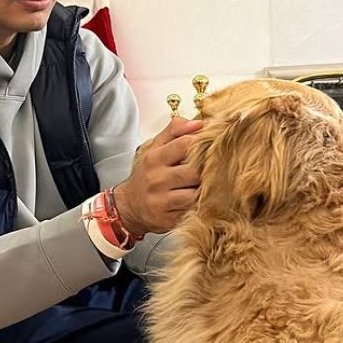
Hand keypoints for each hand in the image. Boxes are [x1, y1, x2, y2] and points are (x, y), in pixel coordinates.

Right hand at [114, 117, 201, 235]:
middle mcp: (157, 179)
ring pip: (196, 193)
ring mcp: (162, 201)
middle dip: (207, 169)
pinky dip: (200, 205)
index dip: (202, 144)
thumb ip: (175, 131)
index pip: (185, 144)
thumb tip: (199, 123)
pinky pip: (193, 211)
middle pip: (195, 171)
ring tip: (208, 185)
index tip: (210, 146)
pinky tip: (200, 200)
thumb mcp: (155, 148)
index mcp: (155, 158)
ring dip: (206, 189)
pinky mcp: (169, 220)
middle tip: (214, 168)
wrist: (128, 206)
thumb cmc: (147, 175)